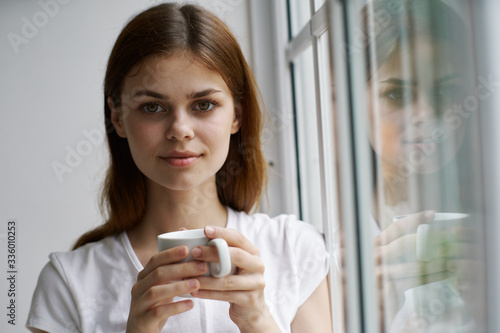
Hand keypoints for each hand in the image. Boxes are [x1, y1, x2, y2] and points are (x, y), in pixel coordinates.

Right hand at [126, 246, 206, 332]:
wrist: (140, 331)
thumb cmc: (156, 305)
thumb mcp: (162, 287)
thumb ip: (172, 275)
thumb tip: (197, 259)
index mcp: (143, 277)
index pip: (155, 260)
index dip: (170, 254)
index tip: (188, 249)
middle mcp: (138, 288)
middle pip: (158, 274)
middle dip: (181, 268)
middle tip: (202, 266)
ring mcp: (139, 304)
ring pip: (156, 292)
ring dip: (178, 286)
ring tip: (197, 284)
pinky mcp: (143, 320)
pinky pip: (159, 312)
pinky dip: (176, 307)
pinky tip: (191, 304)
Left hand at [190, 226, 280, 332]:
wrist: (250, 309)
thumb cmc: (234, 280)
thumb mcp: (228, 263)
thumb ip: (211, 248)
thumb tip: (183, 230)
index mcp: (252, 252)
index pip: (238, 238)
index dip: (223, 233)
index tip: (205, 229)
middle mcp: (257, 265)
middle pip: (236, 255)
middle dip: (213, 253)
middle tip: (194, 252)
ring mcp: (256, 283)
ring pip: (228, 280)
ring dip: (206, 278)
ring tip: (188, 276)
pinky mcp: (250, 299)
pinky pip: (225, 295)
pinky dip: (208, 293)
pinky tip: (194, 291)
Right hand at [374, 210, 473, 326]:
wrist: (369, 302)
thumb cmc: (382, 275)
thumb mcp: (383, 256)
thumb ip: (397, 243)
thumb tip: (426, 224)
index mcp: (375, 244)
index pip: (395, 227)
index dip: (414, 219)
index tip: (432, 214)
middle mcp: (375, 257)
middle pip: (405, 244)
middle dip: (430, 240)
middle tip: (448, 238)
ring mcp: (380, 275)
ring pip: (414, 264)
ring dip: (437, 261)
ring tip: (452, 257)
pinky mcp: (388, 291)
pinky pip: (415, 281)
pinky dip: (433, 276)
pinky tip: (445, 273)